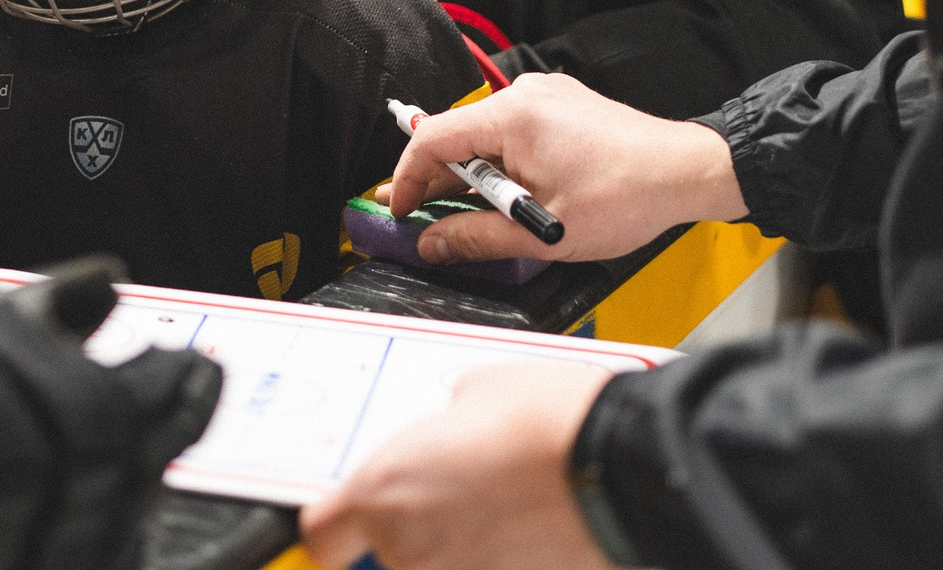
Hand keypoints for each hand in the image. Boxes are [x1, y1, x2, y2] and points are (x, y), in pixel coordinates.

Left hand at [301, 364, 613, 569]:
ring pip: (436, 567)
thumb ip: (436, 424)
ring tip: (502, 512)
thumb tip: (443, 429)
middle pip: (387, 556)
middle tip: (454, 501)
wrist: (621, 462)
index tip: (351, 520)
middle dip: (414, 532)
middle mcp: (410, 548)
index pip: (322, 536)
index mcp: (383, 491)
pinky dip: (498, 559)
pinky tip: (527, 534)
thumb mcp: (472, 390)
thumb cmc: (551, 420)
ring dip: (458, 548)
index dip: (338, 527)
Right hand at [393, 73, 744, 265]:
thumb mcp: (544, 231)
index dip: (408, 179)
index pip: (433, 138)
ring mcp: (546, 98)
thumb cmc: (626, 196)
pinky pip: (513, 134)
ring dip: (473, 178)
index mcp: (513, 115)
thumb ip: (478, 237)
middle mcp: (525, 95)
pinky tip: (504, 198)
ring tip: (464, 217)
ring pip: (486, 138)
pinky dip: (501, 166)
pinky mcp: (562, 108)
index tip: (401, 211)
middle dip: (437, 182)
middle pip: (458, 137)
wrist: (687, 172)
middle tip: (417, 217)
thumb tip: (432, 244)